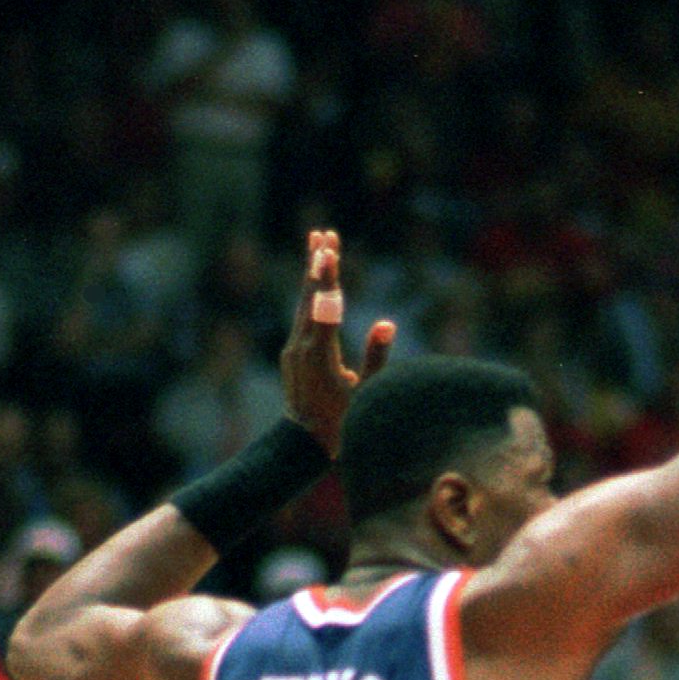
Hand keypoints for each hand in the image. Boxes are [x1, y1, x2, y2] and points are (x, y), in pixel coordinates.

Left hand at [279, 229, 396, 458]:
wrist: (304, 445)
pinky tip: (316, 285)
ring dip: (311, 275)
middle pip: (309, 297)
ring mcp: (293, 349)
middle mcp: (301, 346)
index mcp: (320, 354)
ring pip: (302, 304)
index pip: (324, 306)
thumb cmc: (343, 424)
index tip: (328, 249)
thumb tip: (386, 324)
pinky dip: (309, 297)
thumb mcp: (367, 393)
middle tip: (323, 234)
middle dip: (317, 264)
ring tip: (318, 246)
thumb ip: (376, 357)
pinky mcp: (291, 353)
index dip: (327, 276)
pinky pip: (301, 318)